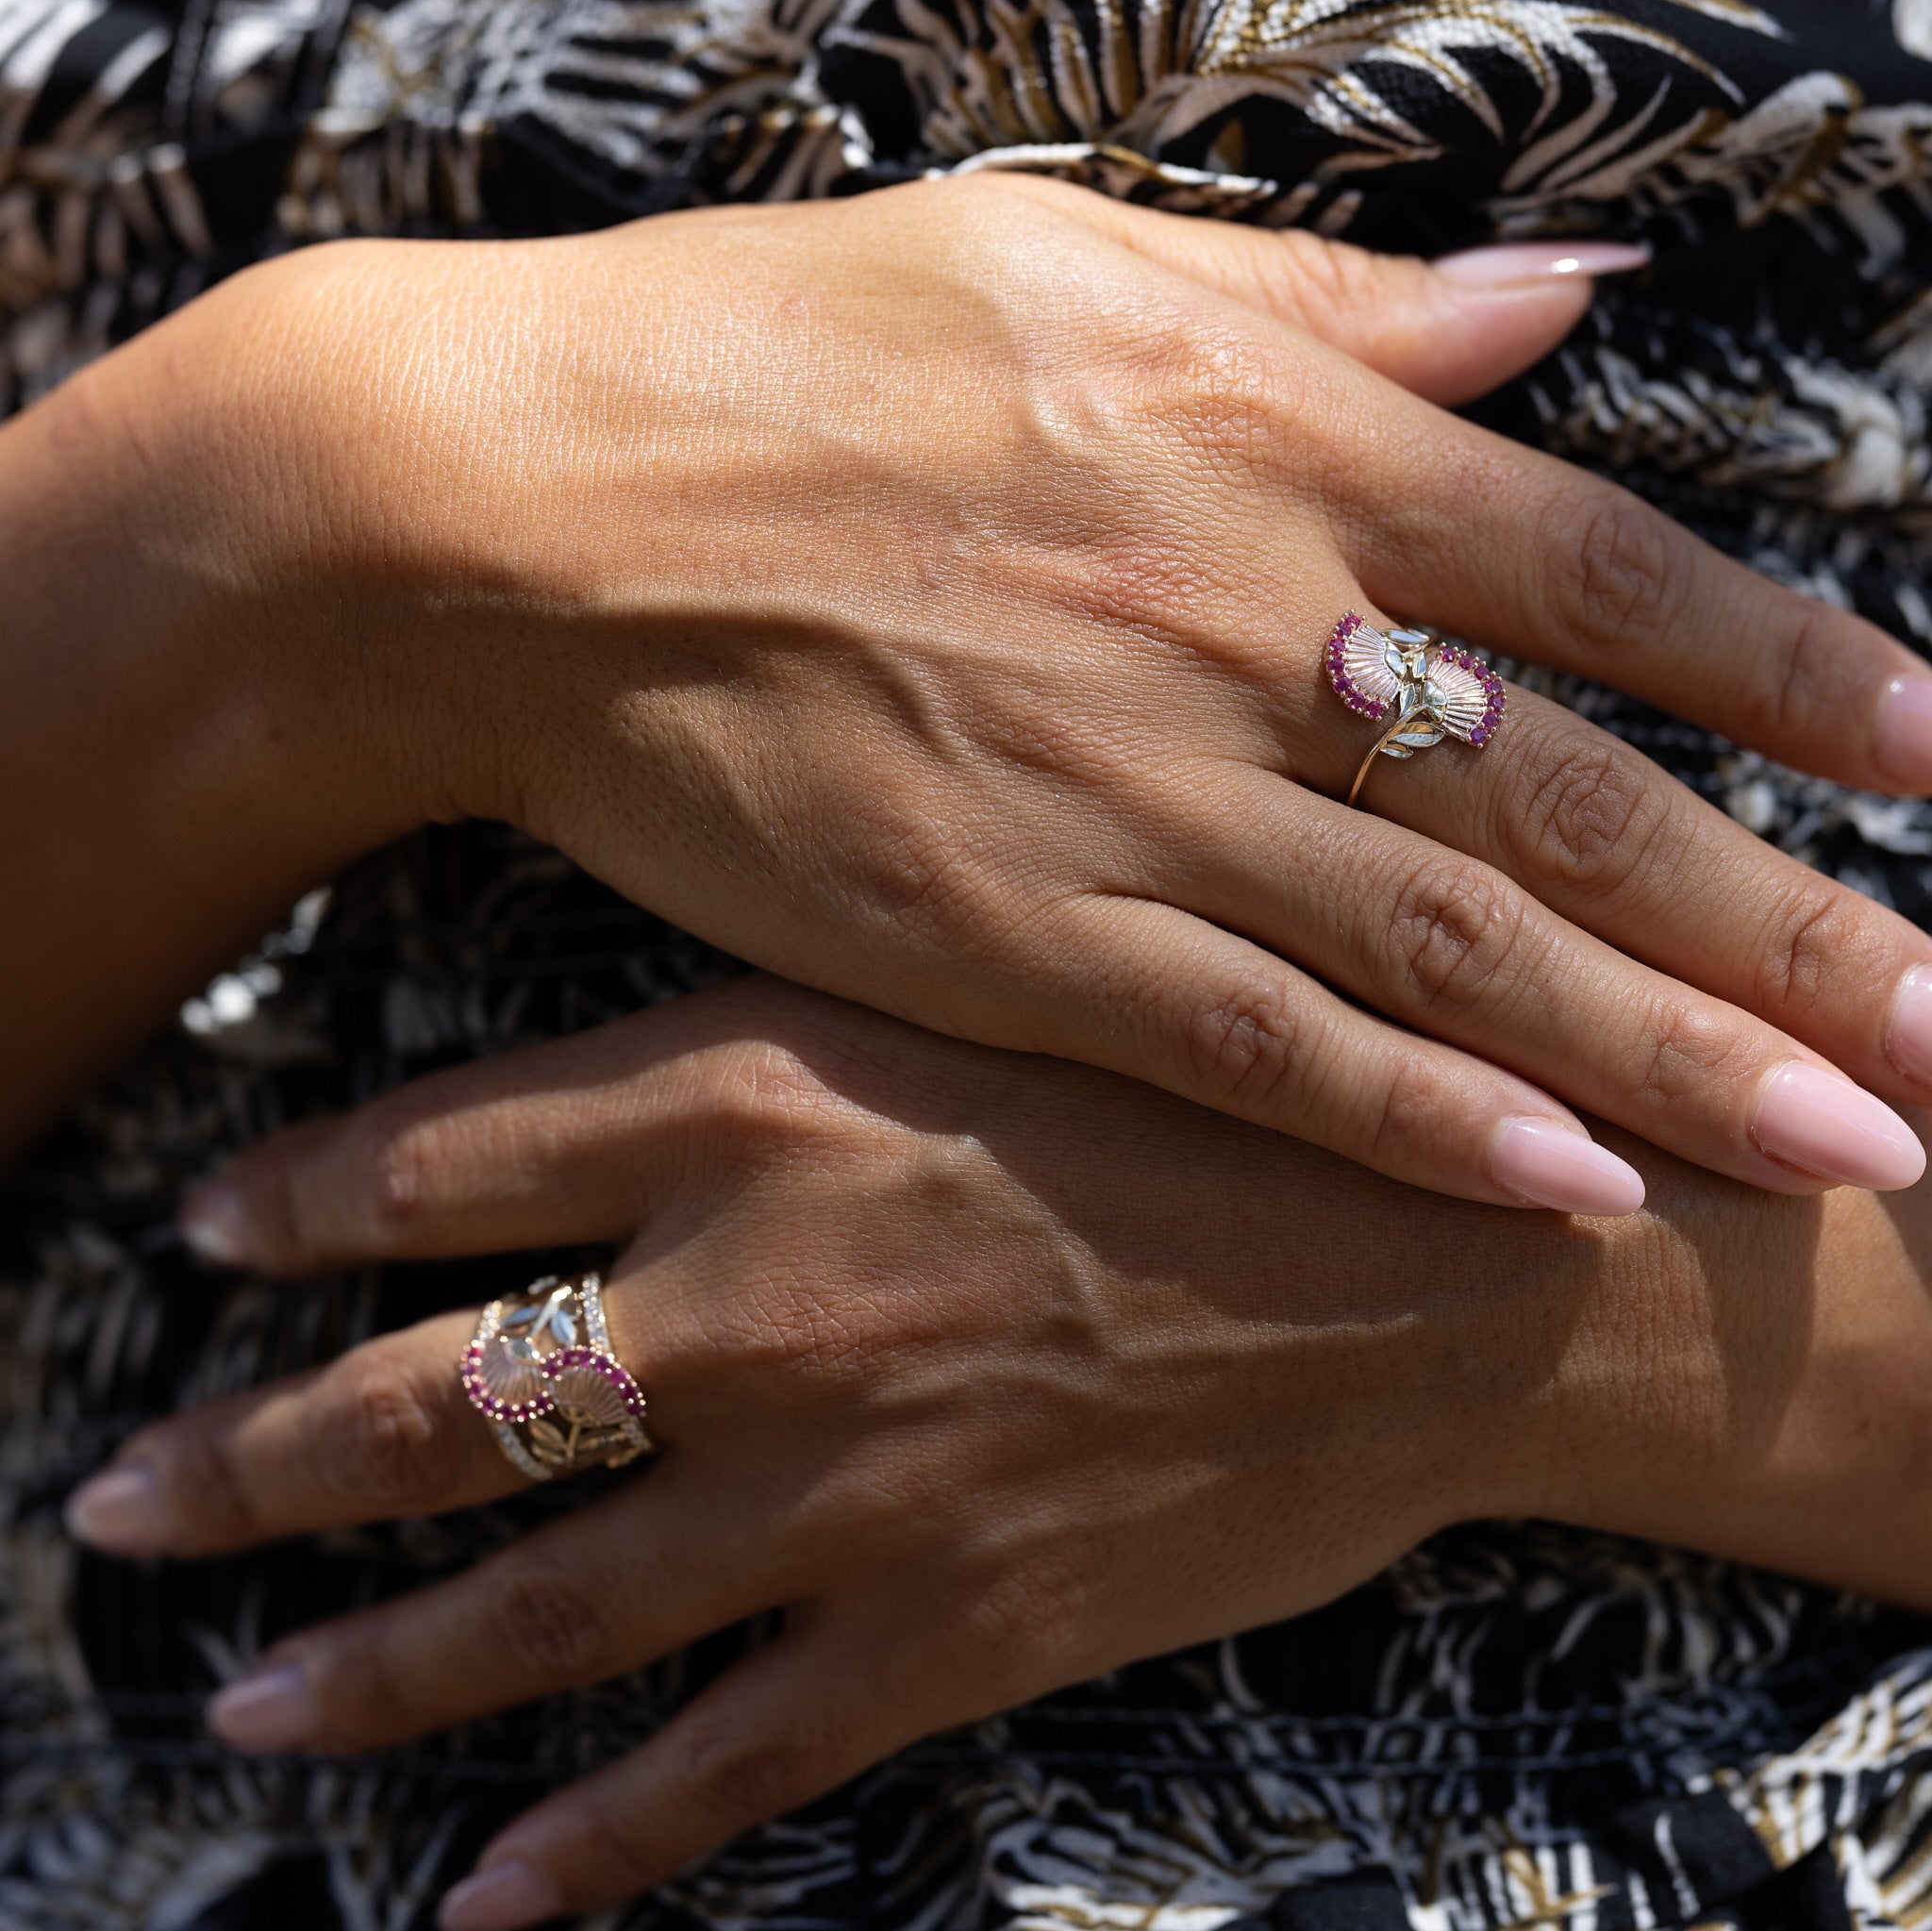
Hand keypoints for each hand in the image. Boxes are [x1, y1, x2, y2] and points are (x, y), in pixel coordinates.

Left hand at [66, 979, 1931, 1925]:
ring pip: (538, 1607)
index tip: (202, 1225)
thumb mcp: (1006, 969)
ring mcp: (843, 1484)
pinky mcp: (953, 1630)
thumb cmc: (1238, 1078)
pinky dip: (595, 1846)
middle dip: (256, 1461)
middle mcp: (760, 1299)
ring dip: (371, 1666)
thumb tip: (673, 1012)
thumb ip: (825, 986)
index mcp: (771, 1106)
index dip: (303, 1194)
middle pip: (435, 1402)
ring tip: (242, 1705)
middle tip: (123, 1502)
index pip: (455, 1151)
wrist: (1459, 1252)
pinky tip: (484, 1901)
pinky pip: (729, 1765)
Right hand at [86, 170, 1931, 1209]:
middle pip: (1572, 800)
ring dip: (1672, 1055)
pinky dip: (1423, 1121)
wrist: (529, 517)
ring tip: (1849, 1150)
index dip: (1785, 665)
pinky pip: (1259, 1046)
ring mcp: (1135, 798)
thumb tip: (1548, 306)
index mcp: (1262, 439)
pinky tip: (1574, 1189)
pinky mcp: (1016, 940)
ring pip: (1455, 954)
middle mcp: (1241, 625)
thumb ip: (1321, 305)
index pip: (1596, 567)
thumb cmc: (775, 363)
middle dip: (1791, 919)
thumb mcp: (1058, 261)